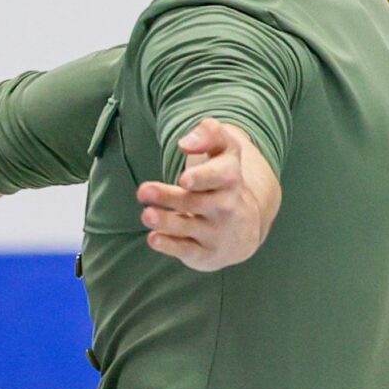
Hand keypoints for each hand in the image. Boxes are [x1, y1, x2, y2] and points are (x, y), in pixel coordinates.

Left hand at [138, 119, 280, 271]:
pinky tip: (153, 238)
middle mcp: (227, 206)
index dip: (204, 177)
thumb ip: (210, 135)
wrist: (244, 229)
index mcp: (230, 179)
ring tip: (146, 214)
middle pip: (197, 202)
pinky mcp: (206, 254)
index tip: (185, 179)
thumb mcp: (224, 152)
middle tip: (143, 190)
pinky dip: (170, 246)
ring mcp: (217, 232)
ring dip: (166, 222)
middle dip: (170, 197)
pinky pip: (187, 251)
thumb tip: (185, 143)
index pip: (222, 176)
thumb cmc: (223, 182)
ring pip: (189, 227)